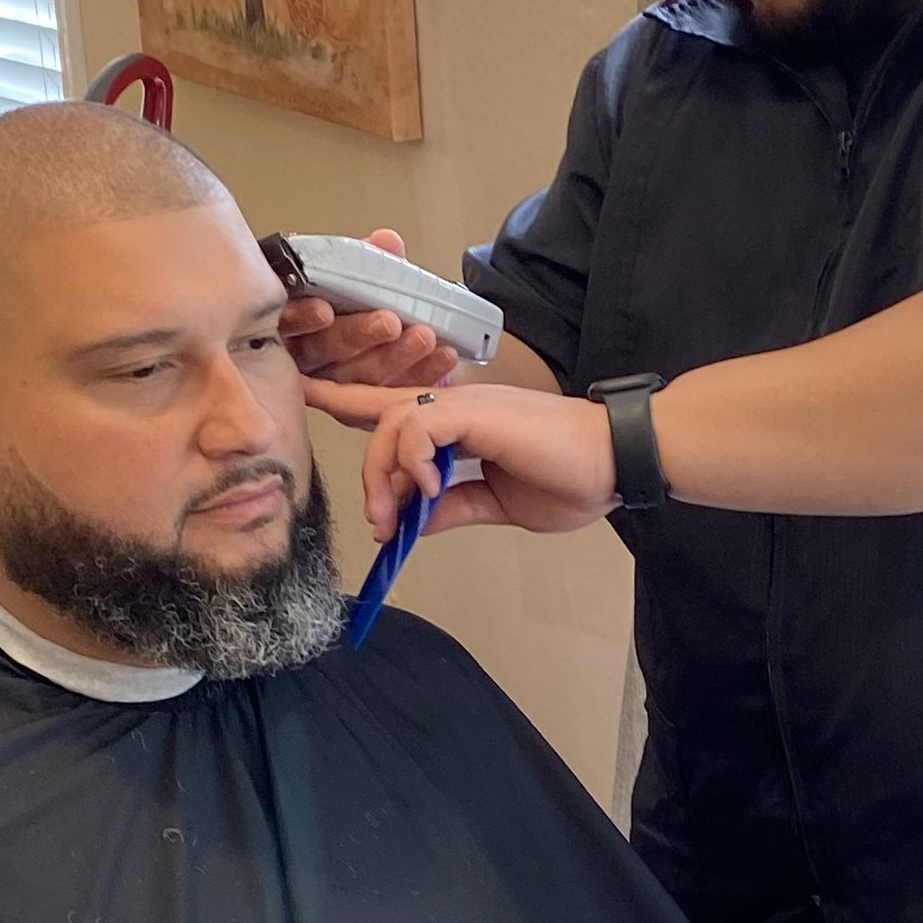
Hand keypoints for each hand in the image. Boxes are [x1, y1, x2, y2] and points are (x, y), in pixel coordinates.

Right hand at [279, 229, 459, 388]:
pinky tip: (443, 357)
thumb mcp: (359, 274)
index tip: (324, 311)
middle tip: (388, 323)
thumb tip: (386, 241)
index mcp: (297, 319)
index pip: (289, 322)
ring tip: (424, 337)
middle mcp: (310, 355)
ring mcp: (337, 383)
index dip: (303, 318)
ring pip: (359, 377)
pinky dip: (422, 373)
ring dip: (395, 357)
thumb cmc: (357, 300)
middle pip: (324, 352)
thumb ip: (368, 260)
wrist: (385, 331)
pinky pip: (394, 391)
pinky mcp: (369, 403)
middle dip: (358, 335)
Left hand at [299, 377, 617, 539]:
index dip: (346, 402)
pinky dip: (411, 461)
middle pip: (379, 422)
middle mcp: (455, 405)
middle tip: (378, 523)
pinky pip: (416, 426)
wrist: (615, 464)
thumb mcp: (496, 503)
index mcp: (460, 424)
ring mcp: (464, 404)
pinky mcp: (474, 411)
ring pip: (390, 425)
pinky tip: (428, 490)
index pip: (391, 409)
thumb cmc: (572, 478)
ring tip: (395, 517)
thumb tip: (410, 524)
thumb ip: (451, 507)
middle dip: (368, 475)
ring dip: (383, 476)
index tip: (308, 398)